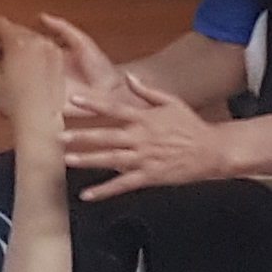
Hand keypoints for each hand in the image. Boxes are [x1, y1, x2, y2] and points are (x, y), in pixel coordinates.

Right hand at [0, 21, 67, 144]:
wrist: (39, 120)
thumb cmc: (11, 101)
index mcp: (18, 41)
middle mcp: (37, 40)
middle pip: (13, 32)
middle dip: (0, 43)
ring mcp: (50, 49)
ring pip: (27, 42)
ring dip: (13, 51)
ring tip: (1, 71)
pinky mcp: (58, 60)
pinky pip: (39, 51)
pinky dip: (28, 57)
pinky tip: (18, 74)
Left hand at [48, 18, 229, 194]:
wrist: (211, 150)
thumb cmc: (191, 125)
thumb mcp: (171, 102)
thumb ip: (147, 91)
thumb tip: (130, 76)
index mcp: (144, 118)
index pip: (114, 108)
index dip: (93, 104)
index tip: (74, 100)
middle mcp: (141, 137)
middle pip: (106, 136)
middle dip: (82, 137)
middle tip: (60, 137)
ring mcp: (144, 158)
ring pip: (110, 160)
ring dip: (88, 160)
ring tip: (67, 160)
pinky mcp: (149, 176)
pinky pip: (122, 185)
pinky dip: (104, 191)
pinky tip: (87, 194)